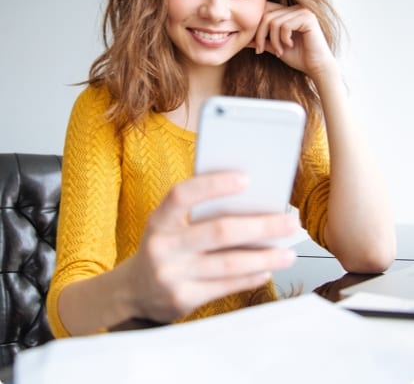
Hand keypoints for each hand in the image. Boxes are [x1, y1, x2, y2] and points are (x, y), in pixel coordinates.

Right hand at [125, 171, 298, 322]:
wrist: (133, 291)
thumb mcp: (168, 226)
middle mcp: (163, 246)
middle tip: (290, 221)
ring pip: (228, 263)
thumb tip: (250, 203)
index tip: (246, 179)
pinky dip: (250, 277)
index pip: (182, 195)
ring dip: (264, 257)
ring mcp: (171, 275)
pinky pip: (225, 286)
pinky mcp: (183, 299)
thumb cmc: (163, 248)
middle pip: (218, 231)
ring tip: (288, 252)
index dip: (213, 185)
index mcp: (158, 220)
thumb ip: (197, 214)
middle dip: (260, 226)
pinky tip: (266, 270)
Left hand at [248, 2, 335, 78]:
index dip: (256, 26)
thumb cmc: (298, 57)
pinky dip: (283, 39)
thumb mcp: (274, 47)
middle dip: (260, 35)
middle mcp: (294, 9)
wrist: (316, 66)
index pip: (264, 10)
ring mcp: (302, 11)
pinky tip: (290, 45)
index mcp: (287, 13)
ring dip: (273, 40)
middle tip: (261, 50)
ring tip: (279, 51)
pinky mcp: (308, 17)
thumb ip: (261, 40)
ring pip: (274, 21)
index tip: (256, 46)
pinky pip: (285, 25)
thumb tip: (243, 39)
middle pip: (266, 15)